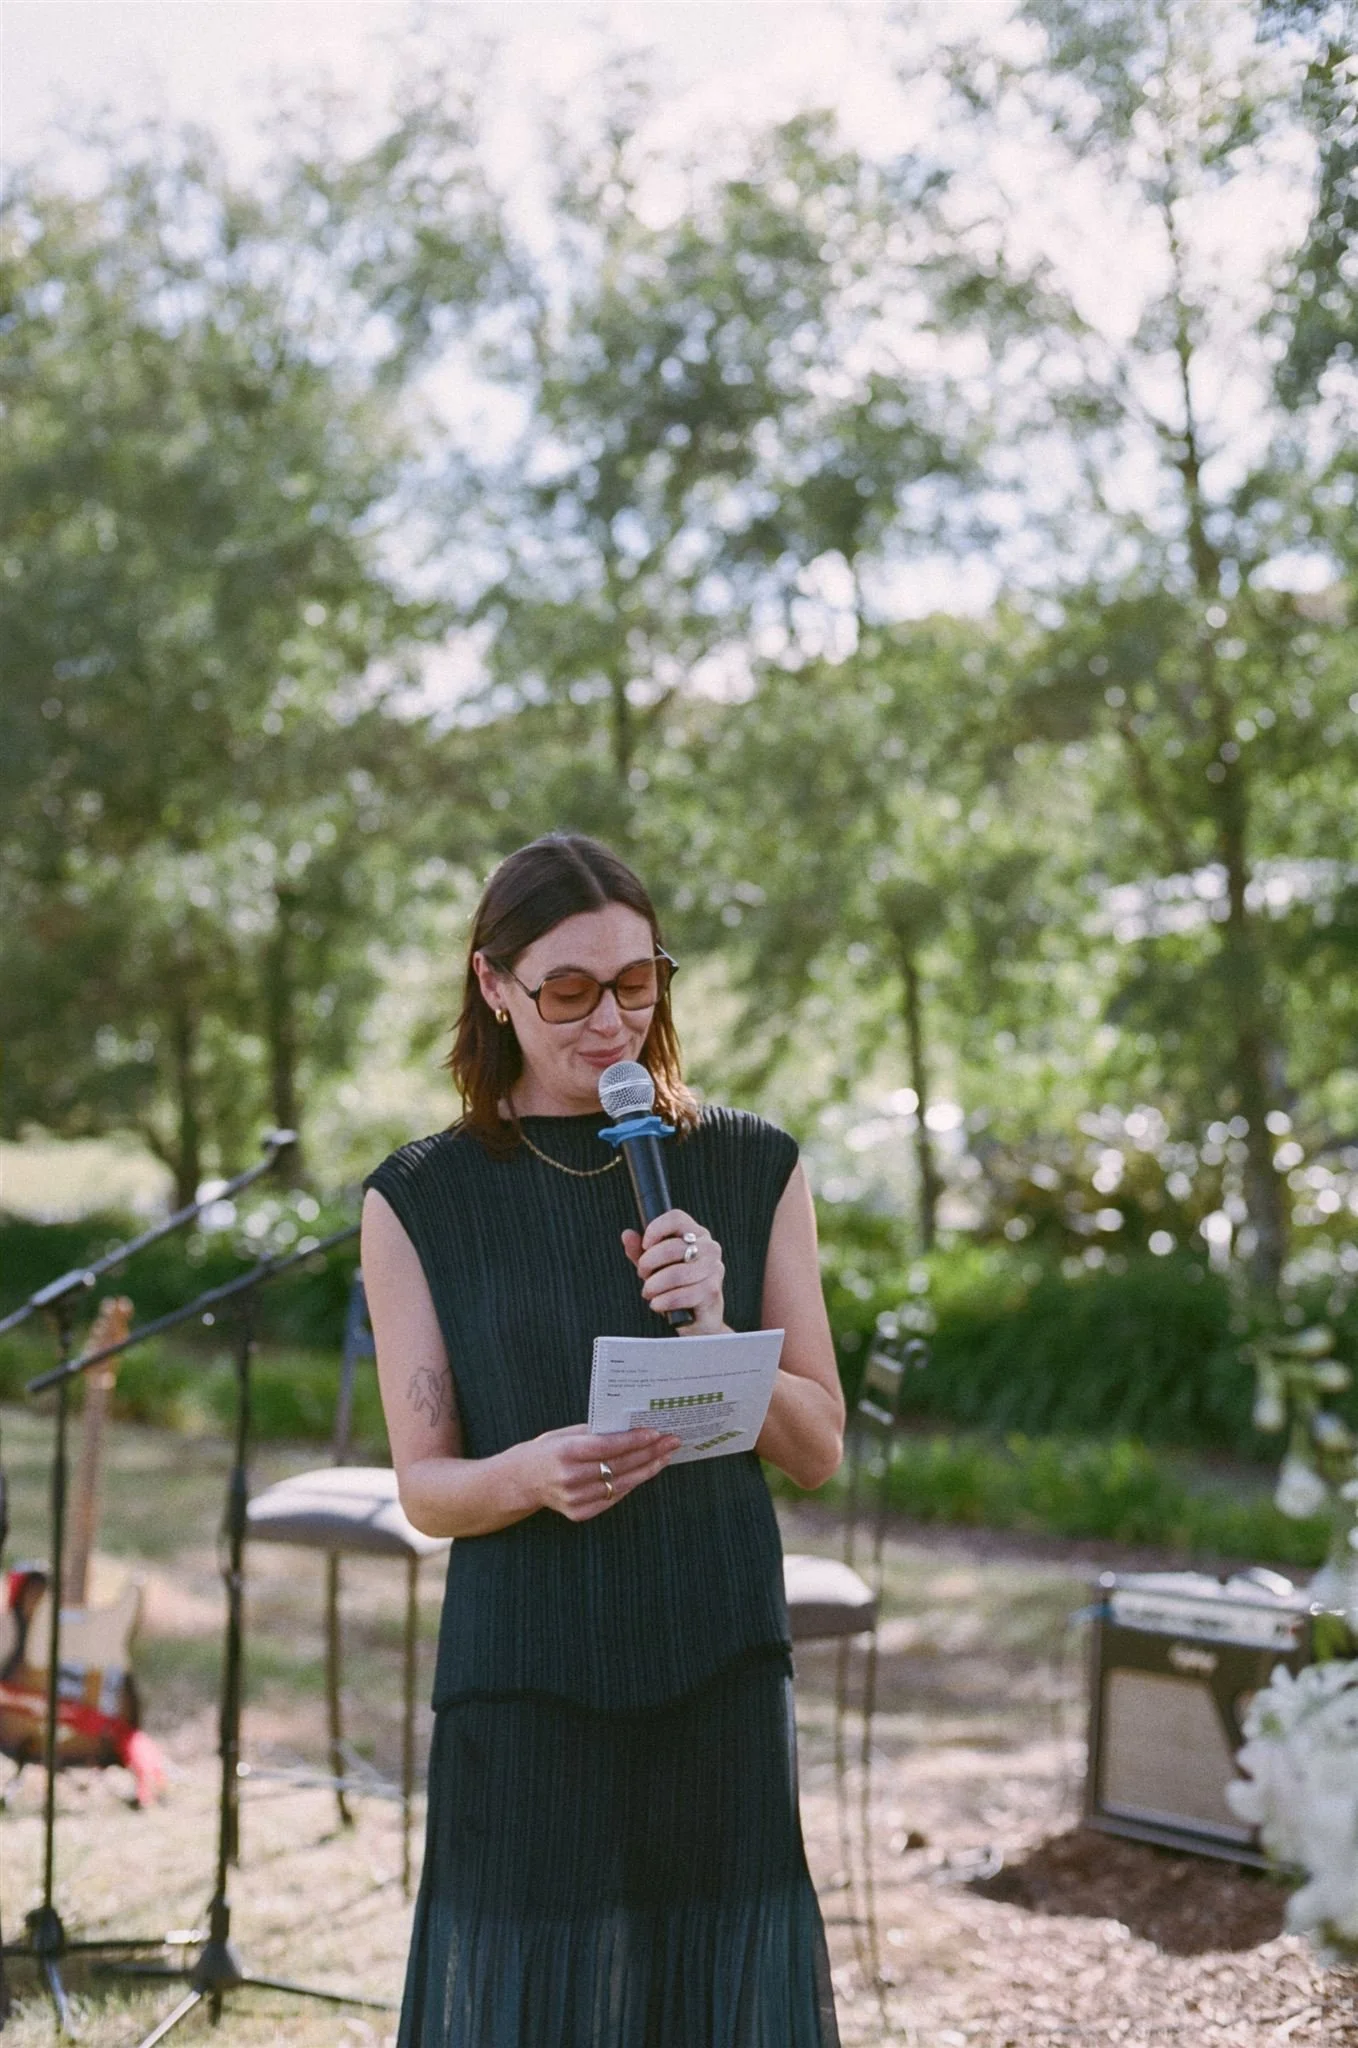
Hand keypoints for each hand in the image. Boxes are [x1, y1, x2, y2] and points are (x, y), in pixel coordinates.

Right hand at [514, 1425, 680, 1522]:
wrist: (521, 1482)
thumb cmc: (546, 1451)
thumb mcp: (564, 1434)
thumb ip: (594, 1432)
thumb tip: (629, 1427)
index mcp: (565, 1453)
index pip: (607, 1446)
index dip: (634, 1440)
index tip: (656, 1433)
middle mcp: (570, 1478)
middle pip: (619, 1465)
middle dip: (649, 1453)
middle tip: (671, 1442)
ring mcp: (575, 1499)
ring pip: (621, 1484)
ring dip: (647, 1470)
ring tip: (665, 1457)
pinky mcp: (579, 1513)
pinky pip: (612, 1498)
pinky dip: (630, 1484)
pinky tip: (645, 1472)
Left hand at [622, 1209, 726, 1335]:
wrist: (699, 1318)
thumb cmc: (677, 1286)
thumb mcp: (655, 1266)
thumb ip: (640, 1250)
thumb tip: (627, 1235)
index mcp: (697, 1234)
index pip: (676, 1218)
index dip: (655, 1229)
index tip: (644, 1246)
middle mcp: (709, 1248)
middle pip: (672, 1247)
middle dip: (649, 1263)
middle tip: (643, 1274)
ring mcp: (714, 1269)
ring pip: (675, 1274)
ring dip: (654, 1285)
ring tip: (649, 1292)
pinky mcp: (712, 1291)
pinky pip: (680, 1295)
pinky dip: (662, 1301)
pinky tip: (657, 1304)